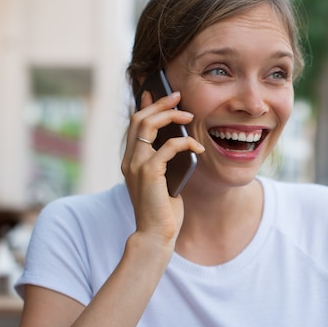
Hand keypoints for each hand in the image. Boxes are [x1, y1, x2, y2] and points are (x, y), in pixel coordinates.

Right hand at [121, 90, 203, 245]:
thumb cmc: (163, 211)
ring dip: (170, 116)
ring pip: (148, 126)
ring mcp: (136, 165)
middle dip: (159, 103)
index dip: (144, 106)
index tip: (154, 92)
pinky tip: (198, 146)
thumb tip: (178, 142)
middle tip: (178, 96)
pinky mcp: (149, 172)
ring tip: (189, 115)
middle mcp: (129, 160)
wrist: (156, 235)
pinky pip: (168, 146)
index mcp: (131, 161)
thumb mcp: (164, 181)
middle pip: (140, 119)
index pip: (134, 125)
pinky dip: (185, 142)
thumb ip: (165, 162)